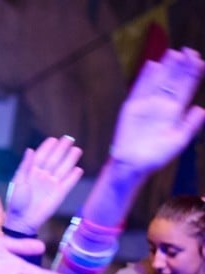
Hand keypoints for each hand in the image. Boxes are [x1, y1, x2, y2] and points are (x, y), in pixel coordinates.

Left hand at [4, 137, 82, 234]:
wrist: (22, 220)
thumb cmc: (16, 201)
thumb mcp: (18, 181)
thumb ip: (25, 166)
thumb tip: (31, 149)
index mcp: (31, 172)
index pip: (41, 156)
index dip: (47, 148)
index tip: (53, 139)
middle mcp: (43, 176)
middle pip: (54, 160)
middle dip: (61, 149)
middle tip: (69, 139)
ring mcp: (52, 184)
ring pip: (63, 169)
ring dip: (70, 159)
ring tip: (77, 150)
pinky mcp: (60, 194)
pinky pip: (69, 183)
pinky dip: (74, 176)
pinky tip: (78, 169)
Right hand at [109, 47, 204, 172]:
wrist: (133, 164)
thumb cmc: (156, 155)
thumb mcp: (178, 141)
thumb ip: (190, 126)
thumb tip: (200, 109)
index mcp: (175, 111)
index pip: (186, 87)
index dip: (192, 74)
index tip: (199, 61)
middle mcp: (162, 104)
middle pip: (173, 80)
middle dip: (181, 66)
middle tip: (189, 52)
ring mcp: (147, 104)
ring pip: (158, 80)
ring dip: (166, 67)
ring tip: (174, 53)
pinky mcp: (132, 107)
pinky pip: (139, 89)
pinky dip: (144, 77)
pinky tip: (151, 65)